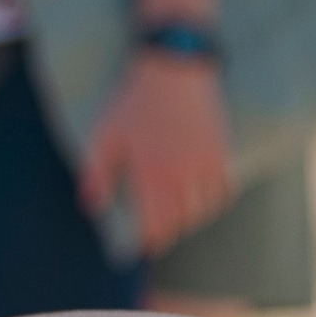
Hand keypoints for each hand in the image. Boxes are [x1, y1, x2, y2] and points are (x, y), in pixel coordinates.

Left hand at [79, 49, 234, 255]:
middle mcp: (183, 176)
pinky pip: (224, 192)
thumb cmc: (134, 101)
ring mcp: (206, 166)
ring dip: (191, 220)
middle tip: (159, 235)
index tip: (144, 247)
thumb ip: (96, 174)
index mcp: (152, 175)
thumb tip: (91, 207)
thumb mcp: (106, 135)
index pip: (155, 225)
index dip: (150, 240)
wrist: (175, 69)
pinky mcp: (222, 155)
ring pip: (204, 211)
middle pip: (181, 222)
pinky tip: (203, 202)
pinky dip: (214, 203)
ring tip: (179, 219)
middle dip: (169, 232)